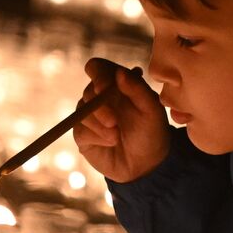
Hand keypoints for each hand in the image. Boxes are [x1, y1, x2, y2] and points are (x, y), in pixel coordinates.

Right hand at [72, 57, 171, 182]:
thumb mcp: (152, 110)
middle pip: (88, 90)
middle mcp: (100, 97)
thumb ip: (138, 89)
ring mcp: (89, 115)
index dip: (98, 75)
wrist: (146, 165)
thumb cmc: (151, 133)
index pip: (97, 67)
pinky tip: (110, 142)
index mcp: (117, 85)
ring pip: (82, 110)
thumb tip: (120, 72)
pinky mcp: (83, 134)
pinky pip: (80, 129)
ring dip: (100, 125)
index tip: (105, 88)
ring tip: (116, 136)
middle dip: (101, 107)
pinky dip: (96, 136)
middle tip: (114, 122)